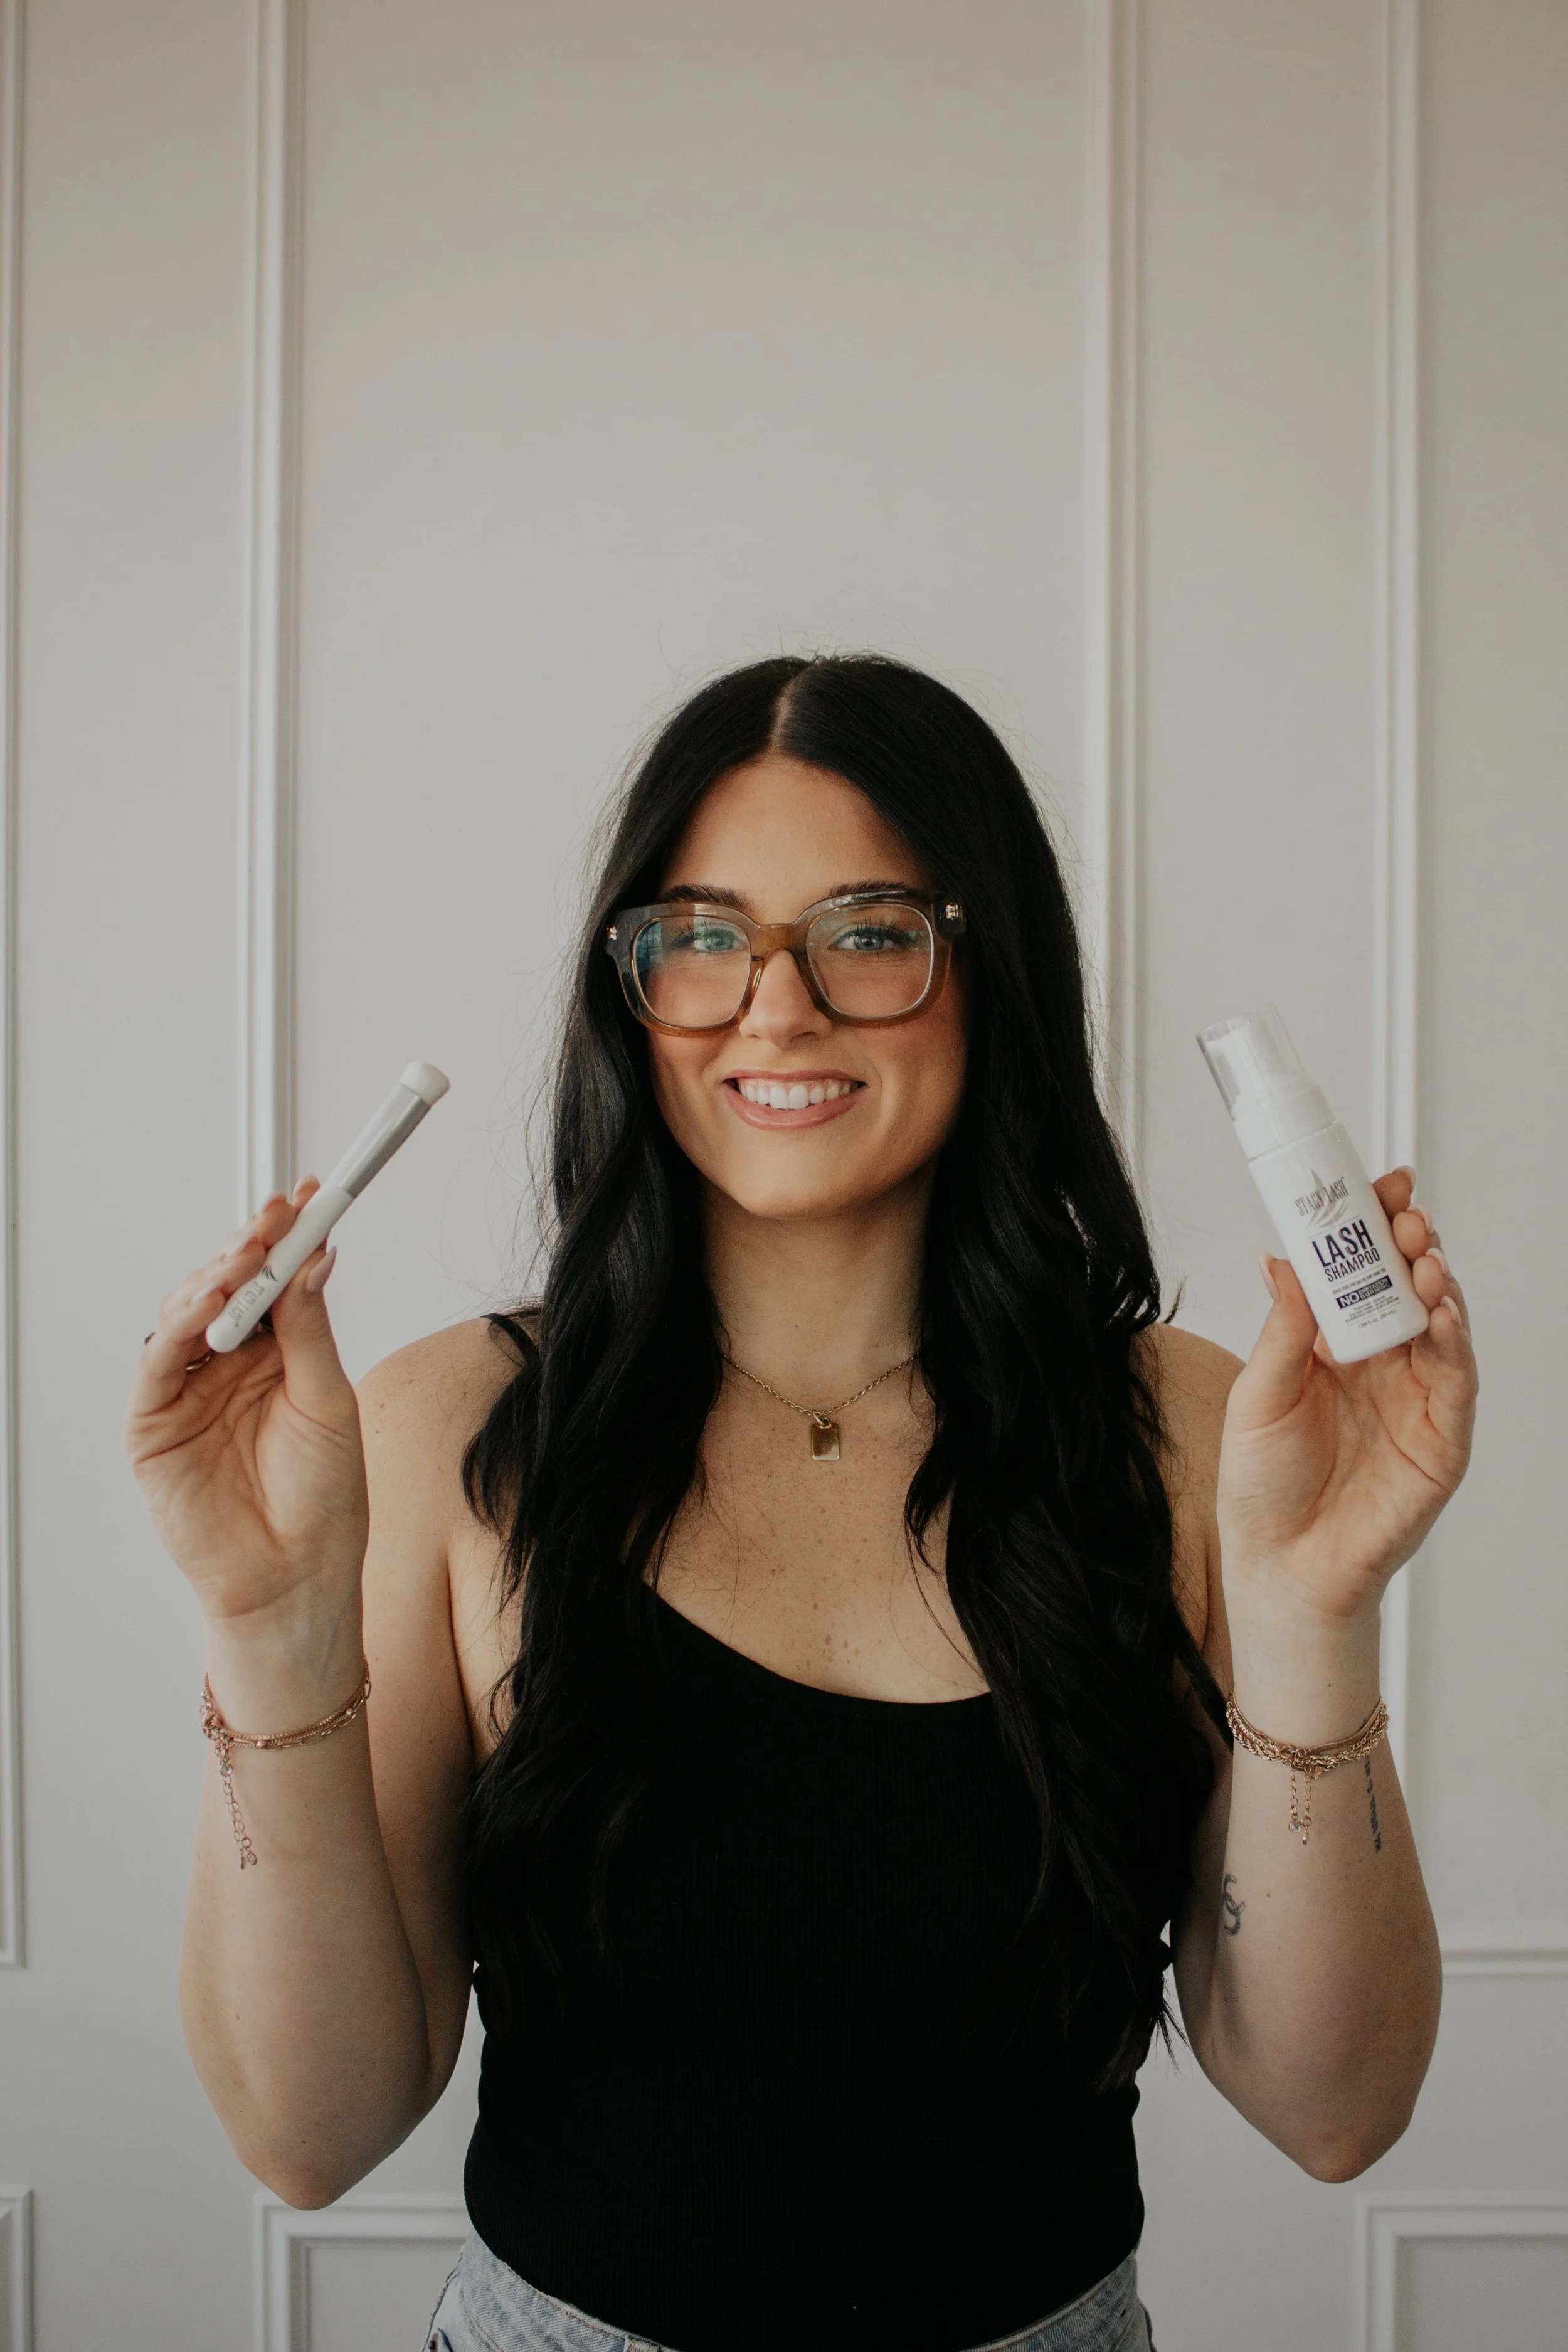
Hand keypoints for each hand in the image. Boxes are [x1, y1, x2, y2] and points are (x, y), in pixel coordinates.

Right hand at [126, 1182, 367, 1633]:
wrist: (296, 1577)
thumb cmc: (322, 1498)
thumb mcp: (329, 1400)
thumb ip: (310, 1330)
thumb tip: (314, 1258)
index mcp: (274, 1356)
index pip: (272, 1282)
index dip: (285, 1239)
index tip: (309, 1198)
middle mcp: (226, 1366)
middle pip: (226, 1287)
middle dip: (251, 1246)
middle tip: (280, 1214)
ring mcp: (187, 1391)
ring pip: (187, 1313)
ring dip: (218, 1277)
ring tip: (252, 1253)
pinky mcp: (153, 1423)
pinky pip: (159, 1362)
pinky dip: (182, 1326)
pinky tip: (214, 1303)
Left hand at [1217, 1169, 1476, 1634]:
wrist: (1280, 1566)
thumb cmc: (1263, 1487)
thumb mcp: (1259, 1393)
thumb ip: (1283, 1328)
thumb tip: (1283, 1257)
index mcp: (1338, 1349)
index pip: (1365, 1274)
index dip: (1377, 1230)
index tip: (1380, 1186)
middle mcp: (1385, 1367)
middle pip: (1410, 1289)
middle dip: (1412, 1244)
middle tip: (1404, 1213)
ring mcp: (1418, 1401)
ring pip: (1443, 1325)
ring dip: (1438, 1284)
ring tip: (1423, 1253)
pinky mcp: (1442, 1441)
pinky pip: (1457, 1382)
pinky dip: (1456, 1343)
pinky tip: (1443, 1312)